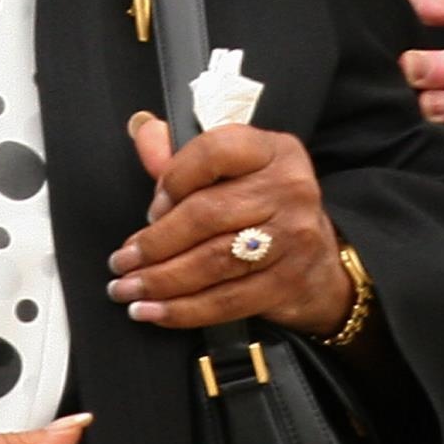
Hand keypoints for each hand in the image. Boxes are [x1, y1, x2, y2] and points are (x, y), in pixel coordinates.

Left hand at [107, 112, 349, 336]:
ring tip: (127, 288)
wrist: (321, 261)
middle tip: (122, 261)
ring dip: (160, 280)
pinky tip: (153, 312)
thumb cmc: (266, 207)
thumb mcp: (235, 170)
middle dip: (154, 243)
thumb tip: (142, 131)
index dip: (173, 178)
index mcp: (274, 150)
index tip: (150, 206)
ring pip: (211, 262)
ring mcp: (292, 238)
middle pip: (206, 214)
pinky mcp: (287, 283)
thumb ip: (184, 154)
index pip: (215, 151)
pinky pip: (225, 301)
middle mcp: (289, 188)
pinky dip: (182, 310)